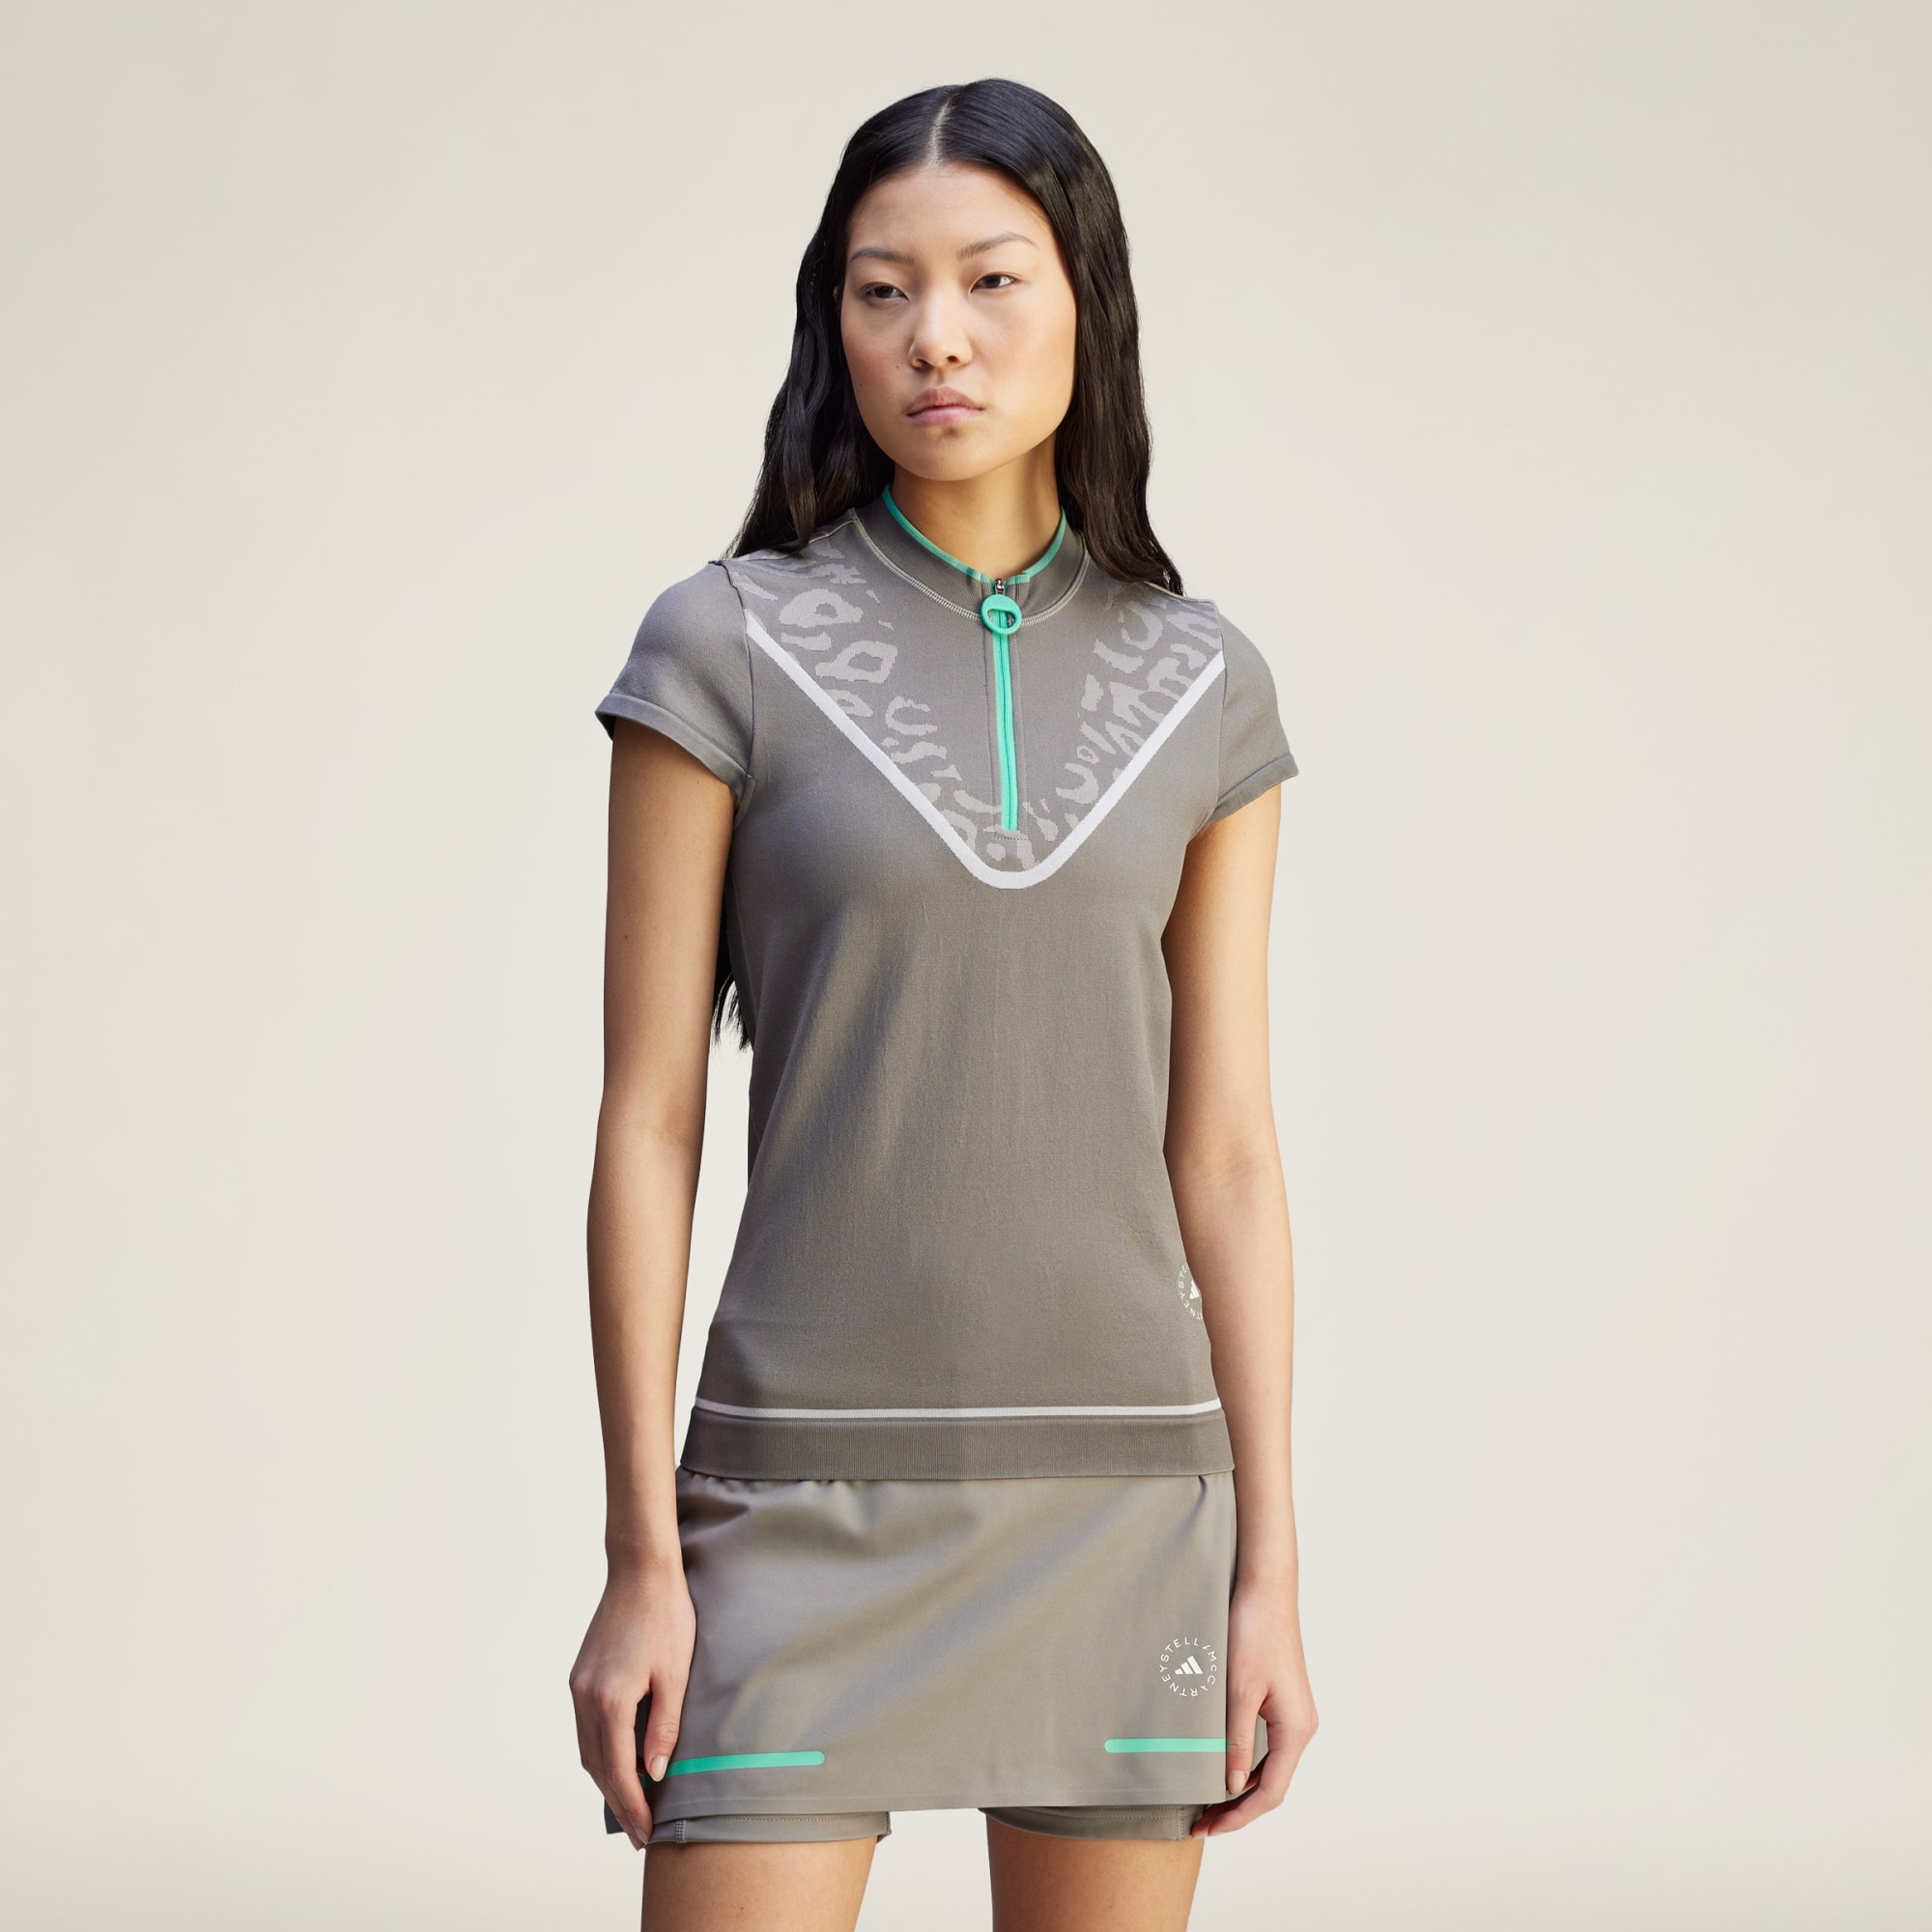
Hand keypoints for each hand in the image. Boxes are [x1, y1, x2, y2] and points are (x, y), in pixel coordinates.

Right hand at [568, 1561, 695, 1848]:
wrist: (641, 1570)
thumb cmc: (667, 1617)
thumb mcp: (676, 1674)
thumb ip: (664, 1727)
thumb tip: (655, 1774)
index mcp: (609, 1699)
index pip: (618, 1770)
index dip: (633, 1805)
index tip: (647, 1833)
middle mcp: (585, 1697)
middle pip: (597, 1766)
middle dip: (618, 1802)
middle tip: (640, 1832)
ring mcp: (578, 1686)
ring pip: (587, 1750)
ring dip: (607, 1781)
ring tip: (631, 1806)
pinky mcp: (580, 1677)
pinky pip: (585, 1729)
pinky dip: (600, 1754)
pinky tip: (618, 1764)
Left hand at [1192, 1573, 1317, 1836]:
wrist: (1265, 1588)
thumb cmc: (1252, 1632)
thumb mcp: (1238, 1691)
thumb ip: (1237, 1741)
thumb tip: (1234, 1787)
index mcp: (1296, 1729)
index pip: (1271, 1792)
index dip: (1240, 1816)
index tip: (1209, 1827)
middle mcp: (1301, 1726)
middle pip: (1273, 1784)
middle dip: (1238, 1808)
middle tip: (1201, 1822)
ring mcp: (1293, 1714)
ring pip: (1270, 1766)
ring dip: (1242, 1788)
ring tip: (1207, 1802)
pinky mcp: (1282, 1701)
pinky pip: (1267, 1746)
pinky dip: (1246, 1764)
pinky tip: (1221, 1768)